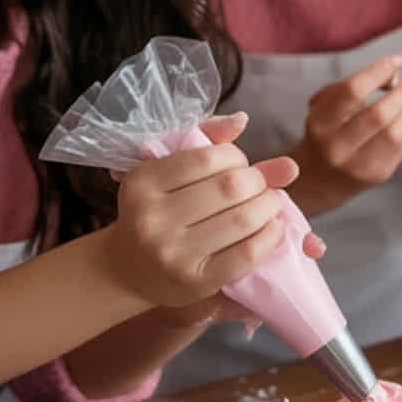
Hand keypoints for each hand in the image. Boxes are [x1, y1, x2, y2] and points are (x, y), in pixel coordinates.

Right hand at [102, 113, 302, 308]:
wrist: (128, 270)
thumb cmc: (156, 212)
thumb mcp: (167, 172)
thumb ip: (205, 141)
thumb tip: (243, 119)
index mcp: (143, 182)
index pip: (208, 156)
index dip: (236, 157)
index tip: (239, 166)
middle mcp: (153, 218)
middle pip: (230, 187)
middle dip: (258, 182)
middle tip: (261, 186)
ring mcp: (173, 253)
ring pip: (242, 219)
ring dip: (270, 207)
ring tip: (271, 204)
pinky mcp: (195, 281)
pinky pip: (247, 254)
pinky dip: (271, 236)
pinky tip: (273, 228)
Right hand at [291, 52, 401, 215]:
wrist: (318, 179)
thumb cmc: (327, 130)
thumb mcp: (327, 105)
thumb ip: (355, 84)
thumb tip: (395, 72)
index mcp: (320, 123)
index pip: (352, 91)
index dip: (379, 71)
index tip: (397, 60)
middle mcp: (336, 147)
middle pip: (378, 114)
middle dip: (399, 93)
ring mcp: (357, 165)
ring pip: (395, 133)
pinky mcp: (377, 176)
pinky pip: (401, 147)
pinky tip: (399, 124)